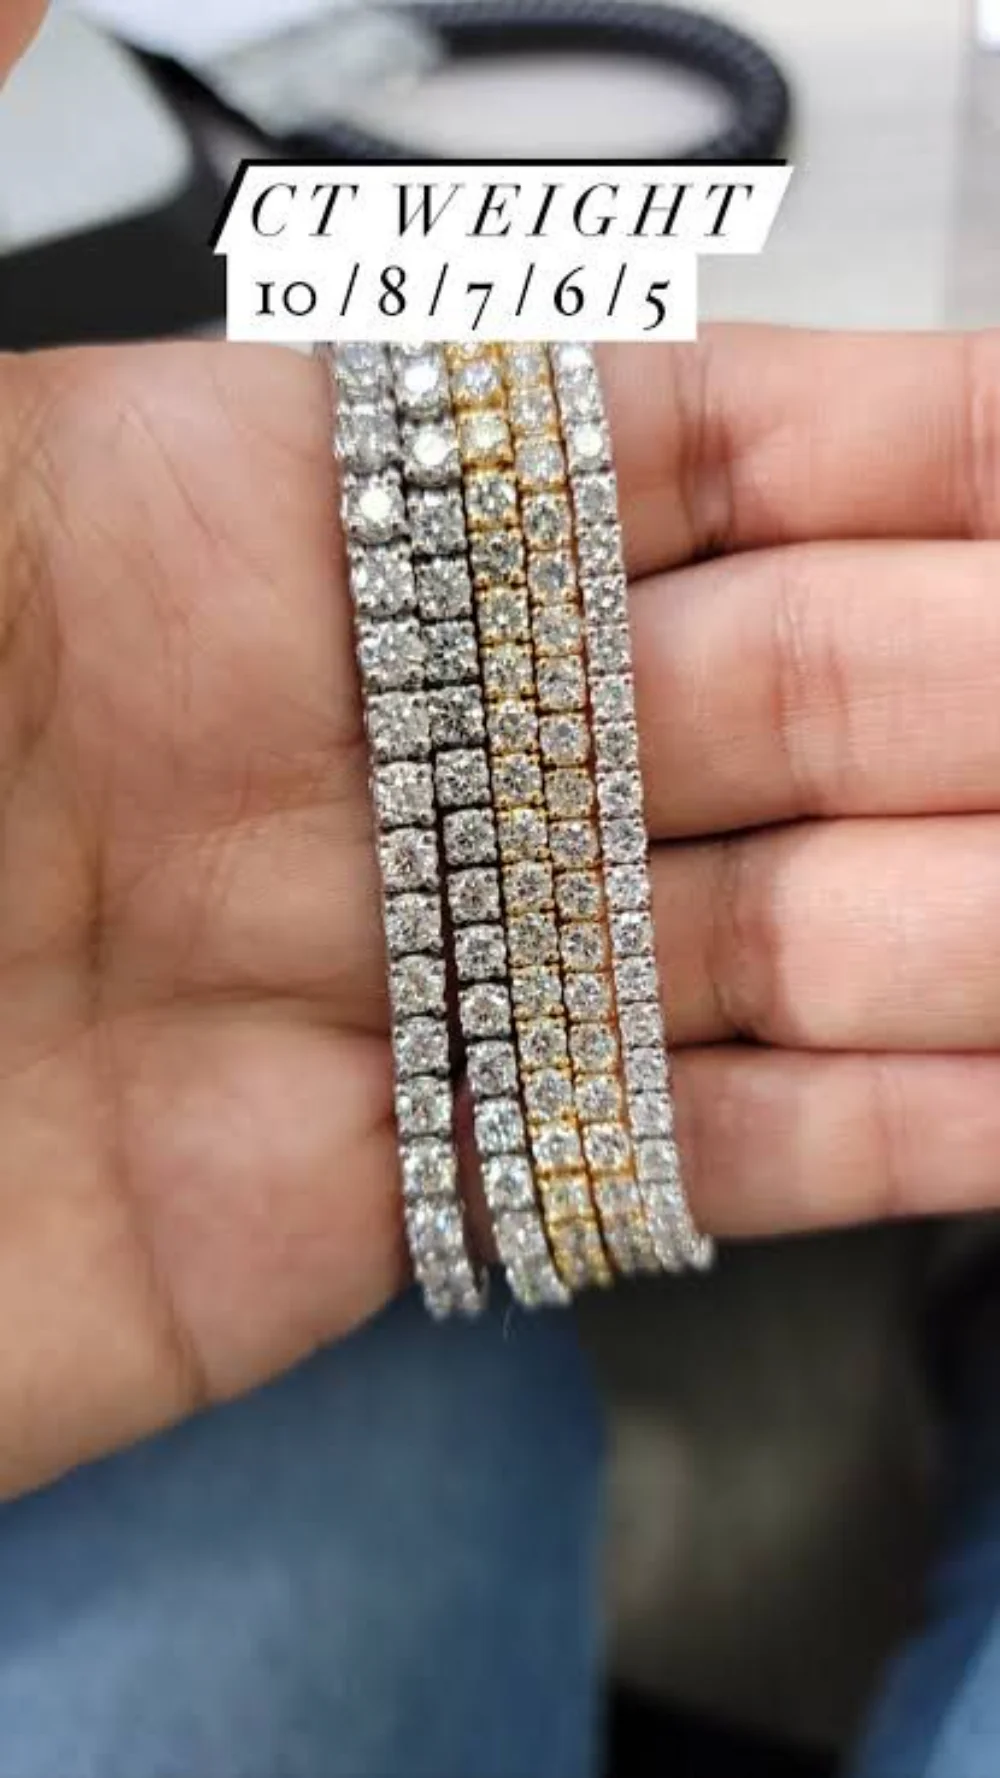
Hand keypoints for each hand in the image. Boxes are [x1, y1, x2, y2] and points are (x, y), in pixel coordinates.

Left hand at [4, 326, 998, 1498]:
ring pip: (757, 929)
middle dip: (956, 684)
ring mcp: (391, 970)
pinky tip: (996, 1094)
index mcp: (250, 521)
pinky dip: (865, 1131)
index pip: (648, 450)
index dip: (880, 444)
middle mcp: (358, 739)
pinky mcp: (385, 1189)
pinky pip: (673, 1151)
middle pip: (756, 689)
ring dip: (954, 920)